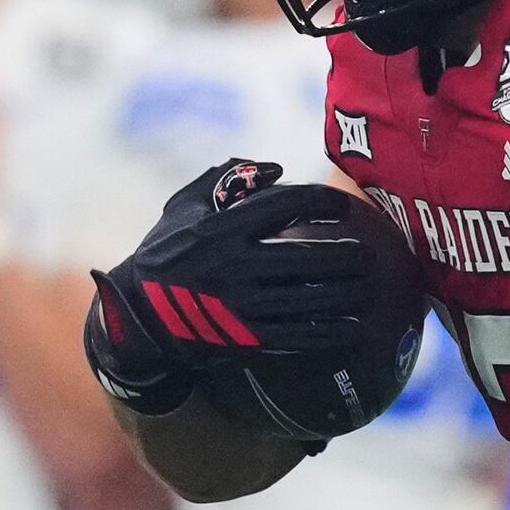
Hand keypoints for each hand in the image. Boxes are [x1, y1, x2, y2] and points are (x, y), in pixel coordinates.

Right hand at [84, 159, 382, 410]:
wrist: (140, 317)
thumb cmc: (165, 252)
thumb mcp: (183, 206)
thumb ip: (225, 177)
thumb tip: (275, 169)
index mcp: (220, 229)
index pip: (283, 207)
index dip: (320, 202)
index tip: (343, 203)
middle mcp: (234, 267)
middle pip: (305, 258)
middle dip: (344, 254)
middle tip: (368, 251)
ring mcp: (242, 306)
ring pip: (307, 299)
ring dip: (345, 293)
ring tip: (370, 285)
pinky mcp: (245, 340)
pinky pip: (297, 337)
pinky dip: (328, 332)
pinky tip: (353, 327)